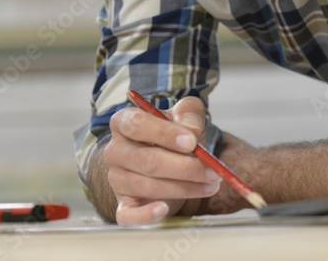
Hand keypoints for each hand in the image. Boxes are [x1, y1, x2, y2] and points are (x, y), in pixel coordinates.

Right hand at [103, 96, 221, 224]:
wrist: (169, 156)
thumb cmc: (174, 133)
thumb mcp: (184, 113)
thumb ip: (189, 113)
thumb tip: (191, 130)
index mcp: (123, 121)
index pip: (136, 125)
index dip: (165, 134)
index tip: (192, 143)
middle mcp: (115, 150)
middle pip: (147, 160)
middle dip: (184, 167)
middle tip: (212, 171)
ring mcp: (116, 178)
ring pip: (148, 185)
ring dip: (184, 187)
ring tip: (210, 184)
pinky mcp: (123, 203)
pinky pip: (128, 214)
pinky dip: (145, 215)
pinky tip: (164, 208)